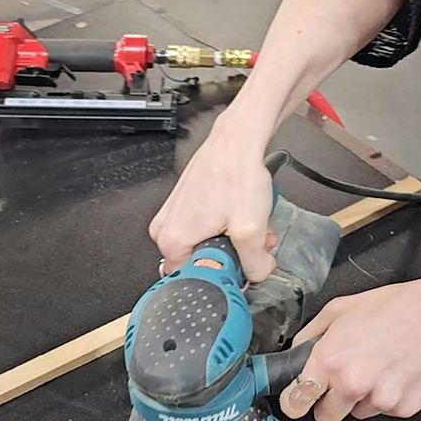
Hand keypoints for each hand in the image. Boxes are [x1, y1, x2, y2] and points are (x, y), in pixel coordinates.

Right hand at [149, 123, 279, 281]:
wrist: (238, 140)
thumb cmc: (236, 174)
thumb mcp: (251, 229)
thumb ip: (254, 263)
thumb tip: (255, 275)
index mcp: (172, 241)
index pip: (194, 279)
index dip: (225, 275)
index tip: (242, 264)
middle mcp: (165, 228)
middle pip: (202, 261)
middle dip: (233, 255)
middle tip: (253, 243)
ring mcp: (174, 214)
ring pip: (207, 243)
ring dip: (235, 239)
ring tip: (253, 224)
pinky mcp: (186, 203)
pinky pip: (206, 226)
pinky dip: (228, 225)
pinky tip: (243, 214)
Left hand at [278, 272, 420, 420]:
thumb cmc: (398, 306)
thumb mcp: (343, 308)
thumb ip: (312, 334)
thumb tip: (298, 353)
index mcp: (331, 359)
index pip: (296, 401)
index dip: (296, 401)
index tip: (300, 400)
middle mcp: (352, 383)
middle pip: (326, 417)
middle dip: (333, 402)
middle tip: (350, 377)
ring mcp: (380, 399)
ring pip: (359, 414)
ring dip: (365, 397)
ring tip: (382, 366)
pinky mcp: (404, 407)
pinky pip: (387, 410)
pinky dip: (391, 397)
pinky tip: (400, 371)